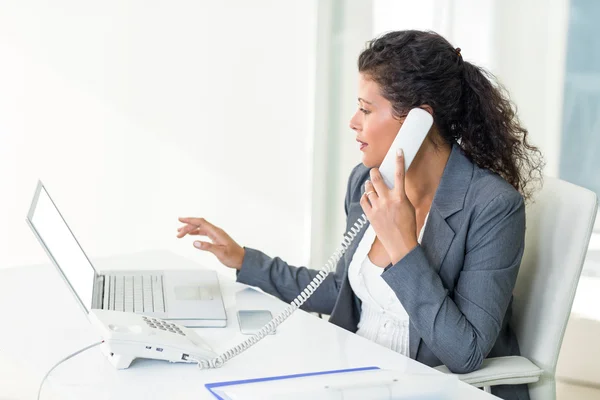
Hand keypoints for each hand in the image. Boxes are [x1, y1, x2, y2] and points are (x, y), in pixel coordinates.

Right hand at [176, 217, 244, 269]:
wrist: (242, 259)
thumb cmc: (234, 256)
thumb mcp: (220, 253)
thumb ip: (208, 247)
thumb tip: (195, 242)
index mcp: (217, 232)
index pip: (201, 222)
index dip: (190, 220)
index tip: (181, 219)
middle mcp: (216, 231)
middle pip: (199, 224)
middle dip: (187, 227)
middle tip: (178, 233)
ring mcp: (216, 234)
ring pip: (201, 228)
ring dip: (190, 229)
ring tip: (181, 233)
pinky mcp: (216, 238)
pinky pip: (204, 232)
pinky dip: (196, 232)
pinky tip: (191, 235)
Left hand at [359, 149, 417, 263]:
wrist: (401, 244)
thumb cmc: (408, 226)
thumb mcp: (409, 207)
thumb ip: (400, 196)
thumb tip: (394, 186)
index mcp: (400, 197)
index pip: (400, 174)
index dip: (399, 160)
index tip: (397, 151)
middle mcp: (387, 200)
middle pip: (376, 178)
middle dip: (375, 172)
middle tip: (375, 172)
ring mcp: (377, 207)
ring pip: (368, 188)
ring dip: (369, 185)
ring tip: (371, 185)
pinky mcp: (370, 215)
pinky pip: (364, 200)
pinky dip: (365, 196)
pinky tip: (368, 197)